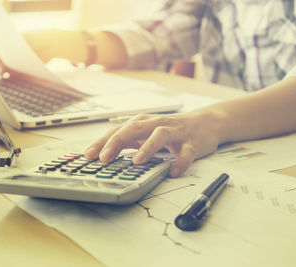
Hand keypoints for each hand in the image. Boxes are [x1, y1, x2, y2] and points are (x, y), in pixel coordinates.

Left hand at [85, 110, 225, 177]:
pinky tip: (173, 172)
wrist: (205, 123)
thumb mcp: (146, 132)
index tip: (89, 155)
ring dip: (148, 147)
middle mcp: (157, 124)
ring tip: (136, 161)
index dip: (103, 142)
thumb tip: (103, 154)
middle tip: (105, 157)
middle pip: (135, 128)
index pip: (119, 130)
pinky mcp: (192, 142)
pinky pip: (186, 152)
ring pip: (160, 135)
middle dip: (118, 142)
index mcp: (143, 122)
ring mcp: (175, 132)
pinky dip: (180, 162)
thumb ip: (128, 141)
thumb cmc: (170, 130)